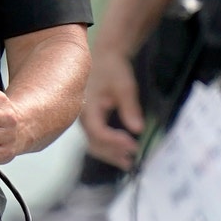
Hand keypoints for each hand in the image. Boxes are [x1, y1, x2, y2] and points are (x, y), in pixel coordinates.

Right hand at [77, 51, 142, 170]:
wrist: (105, 58)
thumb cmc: (113, 69)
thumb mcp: (125, 86)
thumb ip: (130, 108)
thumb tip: (138, 130)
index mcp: (88, 107)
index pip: (98, 132)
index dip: (115, 141)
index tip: (133, 145)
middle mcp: (83, 116)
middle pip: (94, 143)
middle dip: (113, 153)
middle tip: (131, 160)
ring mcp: (86, 120)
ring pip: (94, 144)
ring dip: (111, 154)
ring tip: (128, 162)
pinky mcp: (91, 120)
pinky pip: (97, 139)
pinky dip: (109, 147)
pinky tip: (122, 152)